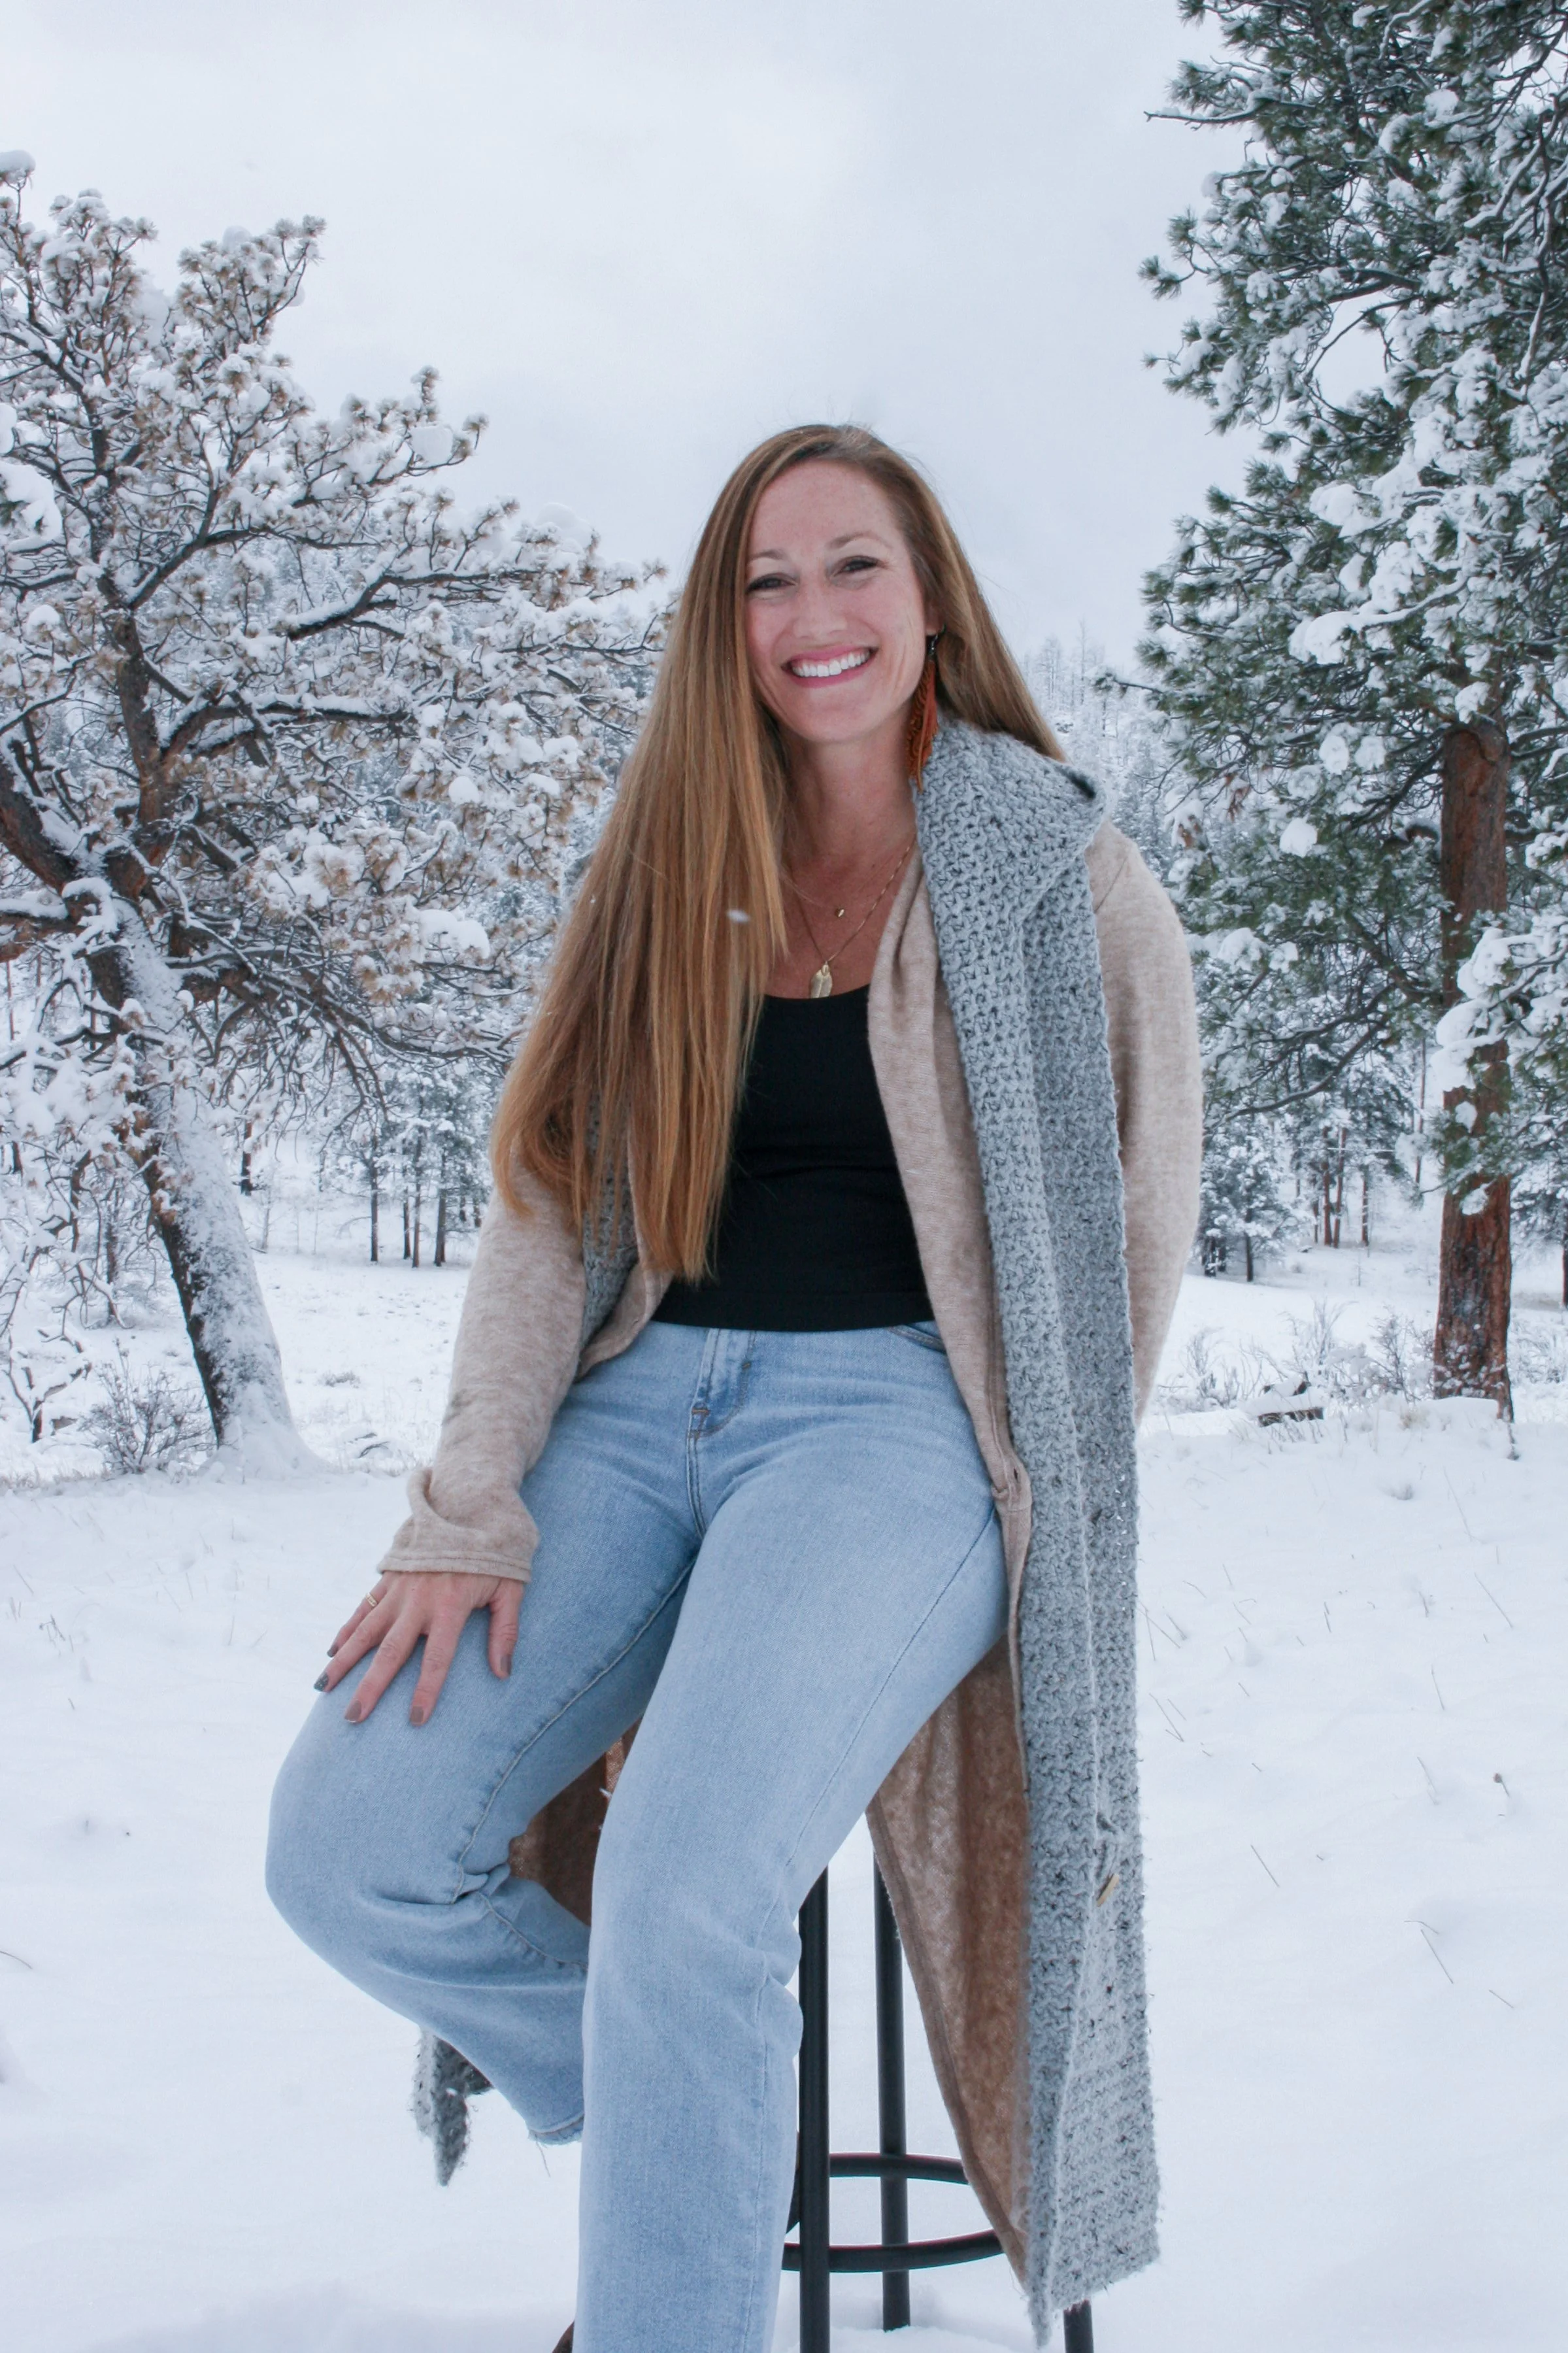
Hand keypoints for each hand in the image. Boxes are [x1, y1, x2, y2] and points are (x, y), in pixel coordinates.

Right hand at [319, 1570, 522, 1725]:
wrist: (470, 1503)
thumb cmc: (496, 1553)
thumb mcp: (511, 1588)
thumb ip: (506, 1631)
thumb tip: (503, 1673)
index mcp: (450, 1606)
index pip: (437, 1658)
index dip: (426, 1691)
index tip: (416, 1720)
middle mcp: (419, 1600)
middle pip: (390, 1651)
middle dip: (370, 1687)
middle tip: (353, 1717)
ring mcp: (400, 1588)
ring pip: (366, 1630)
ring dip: (344, 1660)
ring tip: (323, 1687)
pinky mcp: (389, 1576)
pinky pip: (363, 1607)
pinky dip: (346, 1629)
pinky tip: (331, 1651)